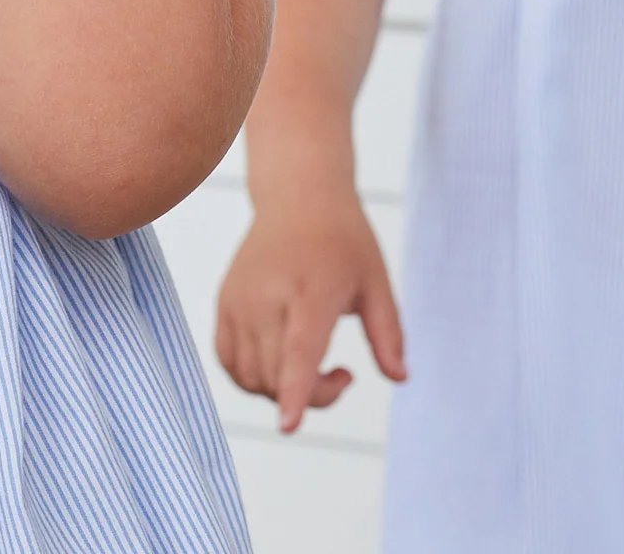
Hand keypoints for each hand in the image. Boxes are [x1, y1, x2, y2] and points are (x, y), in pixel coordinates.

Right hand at [214, 191, 406, 432]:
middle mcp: (268, 295)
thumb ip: (388, 333)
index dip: (297, 389)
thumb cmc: (343, 240)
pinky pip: (228, 362)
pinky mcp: (223, 304)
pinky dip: (251, 378)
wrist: (298, 197)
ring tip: (311, 365)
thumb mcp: (377, 281)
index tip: (289, 425)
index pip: (300, 348)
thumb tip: (401, 379)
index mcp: (314, 288)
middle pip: (276, 375)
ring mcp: (239, 300)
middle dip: (311, 397)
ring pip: (250, 376)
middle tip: (343, 374)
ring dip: (279, 392)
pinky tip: (279, 361)